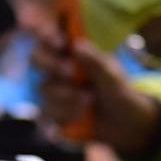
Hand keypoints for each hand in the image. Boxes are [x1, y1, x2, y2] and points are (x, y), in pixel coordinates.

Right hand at [32, 36, 160, 159]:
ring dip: (67, 96)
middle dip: (52, 65)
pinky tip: (81, 116)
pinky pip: (45, 113)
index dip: (48, 35)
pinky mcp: (51, 113)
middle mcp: (57, 68)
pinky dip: (65, 115)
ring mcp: (52, 90)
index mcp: (72, 53)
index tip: (61, 43)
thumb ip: (96, 63)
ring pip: (43, 88)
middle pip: (36, 58)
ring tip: (90, 100)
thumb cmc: (119, 94)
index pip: (50, 37)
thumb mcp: (113, 78)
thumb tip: (78, 45)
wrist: (123, 125)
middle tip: (70, 72)